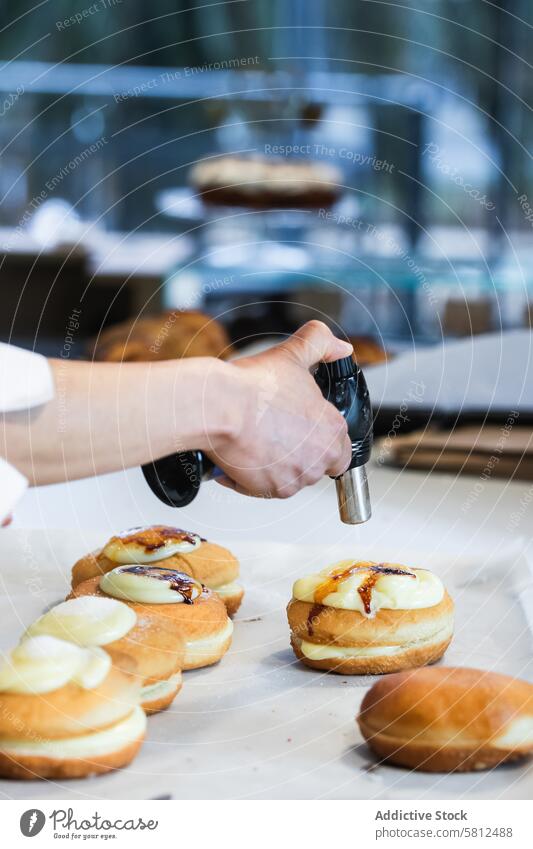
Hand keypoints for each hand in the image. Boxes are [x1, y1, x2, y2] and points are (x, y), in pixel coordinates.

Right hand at [206, 321, 352, 497]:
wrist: (220, 407)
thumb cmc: (252, 388)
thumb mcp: (292, 354)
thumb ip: (321, 344)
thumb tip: (340, 347)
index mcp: (332, 428)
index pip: (341, 449)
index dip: (318, 439)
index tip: (301, 433)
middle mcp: (319, 457)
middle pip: (314, 464)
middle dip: (295, 453)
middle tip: (273, 433)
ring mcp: (297, 477)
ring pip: (290, 477)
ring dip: (275, 465)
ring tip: (256, 440)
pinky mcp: (271, 490)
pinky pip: (264, 488)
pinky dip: (251, 477)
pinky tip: (242, 454)